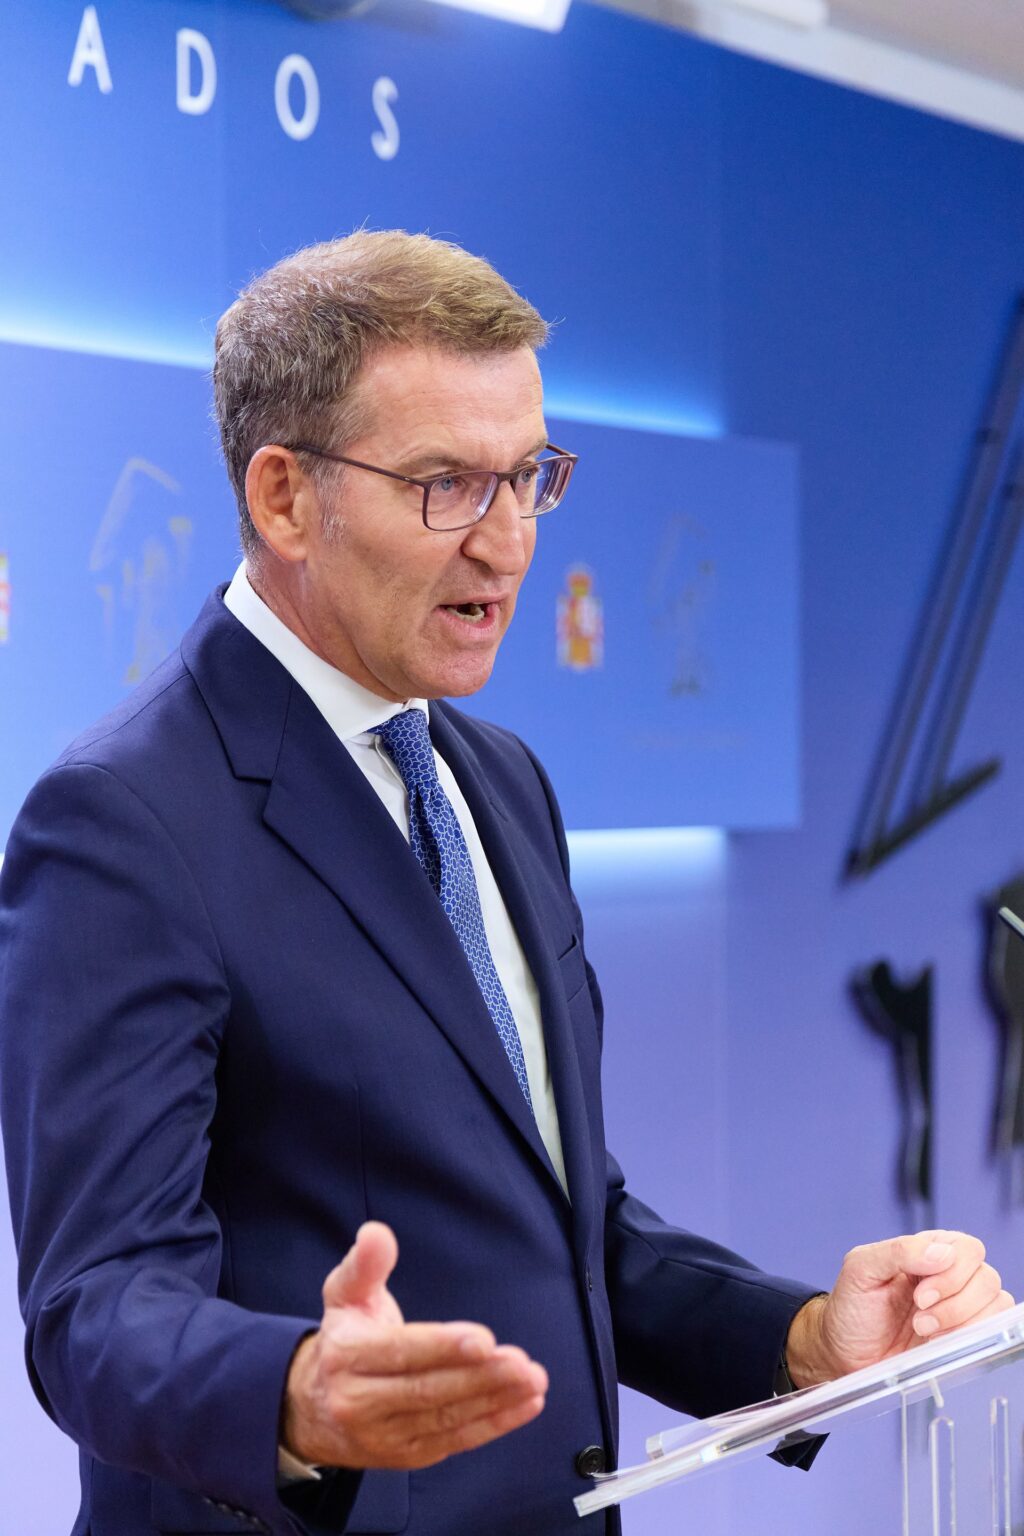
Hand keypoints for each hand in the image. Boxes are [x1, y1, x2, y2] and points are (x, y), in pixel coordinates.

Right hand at [281, 1222, 547, 1469]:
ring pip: (446, 1417)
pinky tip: (525, 1404)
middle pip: (427, 1390)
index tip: (485, 1338)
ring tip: (533, 1381)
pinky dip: (494, 1424)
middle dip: (479, 1377)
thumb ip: (364, 1264)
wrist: (315, 1410)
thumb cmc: (345, 1338)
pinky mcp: (408, 1456)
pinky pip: (455, 1440)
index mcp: (346, 1356)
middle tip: (520, 1362)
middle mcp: (359, 1402)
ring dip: (495, 1401)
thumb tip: (376, 1233)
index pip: (400, 1352)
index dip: (442, 1347)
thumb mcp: (346, 1295)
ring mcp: (384, 1435)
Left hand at [785, 1230, 1014, 1387]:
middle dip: (954, 1302)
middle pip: (985, 1277)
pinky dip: (971, 1337)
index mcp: (926, 1251)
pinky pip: (992, 1329)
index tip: (920, 1294)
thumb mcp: (862, 1269)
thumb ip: (899, 1251)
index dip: (951, 1272)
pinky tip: (937, 1342)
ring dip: (961, 1320)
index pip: (966, 1248)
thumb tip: (942, 1253)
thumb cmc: (851, 1307)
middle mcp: (949, 1276)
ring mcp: (960, 1307)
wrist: (844, 1353)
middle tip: (919, 1317)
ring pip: (995, 1303)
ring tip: (923, 1329)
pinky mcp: (963, 1336)